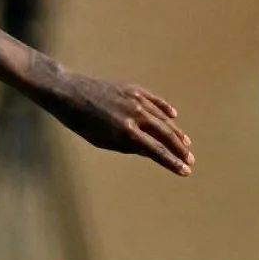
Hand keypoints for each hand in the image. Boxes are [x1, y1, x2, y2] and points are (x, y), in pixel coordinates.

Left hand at [42, 73, 194, 175]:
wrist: (68, 91)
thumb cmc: (80, 121)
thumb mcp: (100, 140)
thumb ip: (127, 147)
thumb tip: (150, 152)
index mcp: (125, 131)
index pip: (156, 151)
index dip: (171, 162)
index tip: (184, 171)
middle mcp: (135, 115)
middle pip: (165, 135)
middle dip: (179, 149)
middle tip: (190, 160)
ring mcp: (136, 99)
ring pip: (163, 118)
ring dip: (176, 132)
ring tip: (185, 144)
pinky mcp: (134, 89)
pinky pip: (155, 101)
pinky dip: (165, 109)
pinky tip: (173, 117)